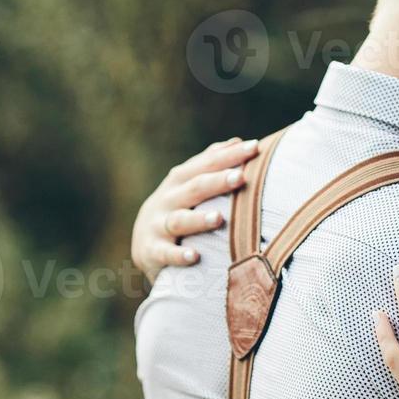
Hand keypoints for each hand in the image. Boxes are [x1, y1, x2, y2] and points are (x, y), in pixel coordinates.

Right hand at [130, 138, 259, 280]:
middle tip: (240, 177)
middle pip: (194, 188)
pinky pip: (166, 254)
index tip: (255, 147)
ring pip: (179, 221)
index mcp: (180, 180)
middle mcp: (168, 199)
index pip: (206, 164)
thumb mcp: (188, 184)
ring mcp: (159, 225)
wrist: (144, 244)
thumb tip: (238, 141)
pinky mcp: (153, 251)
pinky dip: (179, 256)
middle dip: (217, 182)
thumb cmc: (177, 208)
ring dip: (199, 219)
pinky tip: (194, 257)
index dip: (229, 155)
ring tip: (219, 218)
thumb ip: (210, 164)